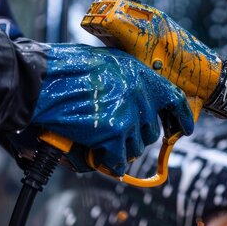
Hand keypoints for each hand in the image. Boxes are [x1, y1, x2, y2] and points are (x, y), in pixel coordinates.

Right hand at [31, 44, 193, 175]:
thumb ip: (128, 80)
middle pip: (151, 131)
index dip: (181, 118)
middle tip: (117, 134)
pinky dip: (109, 161)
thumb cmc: (67, 69)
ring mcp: (129, 115)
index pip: (174, 100)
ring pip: (136, 147)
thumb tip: (136, 98)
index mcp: (142, 75)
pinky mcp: (114, 134)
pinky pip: (120, 159)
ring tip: (100, 140)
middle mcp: (141, 95)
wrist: (43, 81)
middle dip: (136, 136)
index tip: (184, 130)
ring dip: (121, 148)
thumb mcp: (108, 64)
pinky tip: (97, 154)